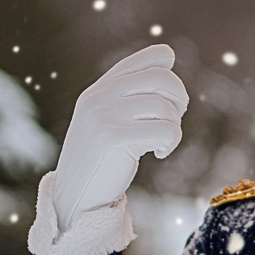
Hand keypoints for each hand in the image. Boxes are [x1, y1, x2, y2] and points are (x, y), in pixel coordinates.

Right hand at [52, 44, 188, 231]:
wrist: (75, 197)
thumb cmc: (100, 162)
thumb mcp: (109, 122)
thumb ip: (130, 96)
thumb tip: (169, 58)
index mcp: (99, 89)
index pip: (144, 60)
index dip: (166, 64)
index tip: (170, 92)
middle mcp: (100, 96)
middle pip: (161, 78)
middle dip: (179, 99)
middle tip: (174, 120)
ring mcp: (103, 114)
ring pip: (165, 107)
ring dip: (174, 127)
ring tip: (163, 143)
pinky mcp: (112, 137)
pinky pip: (163, 130)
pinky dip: (170, 142)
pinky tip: (159, 153)